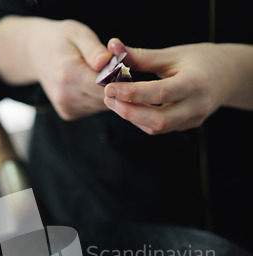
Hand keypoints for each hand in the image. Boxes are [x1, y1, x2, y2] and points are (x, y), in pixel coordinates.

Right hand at [0, 17, 111, 119]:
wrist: (36, 53)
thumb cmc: (61, 40)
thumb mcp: (78, 34)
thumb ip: (95, 50)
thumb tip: (108, 62)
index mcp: (68, 73)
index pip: (103, 85)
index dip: (118, 78)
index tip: (122, 67)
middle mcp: (65, 95)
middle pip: (104, 98)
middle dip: (114, 85)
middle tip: (114, 69)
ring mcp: (66, 107)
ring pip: (101, 106)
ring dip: (107, 93)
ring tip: (99, 75)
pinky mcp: (68, 114)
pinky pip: (93, 109)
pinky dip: (97, 99)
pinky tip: (89, 85)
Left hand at [104, 38, 252, 134]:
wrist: (226, 76)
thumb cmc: (198, 61)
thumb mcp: (172, 55)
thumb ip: (141, 56)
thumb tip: (112, 47)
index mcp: (195, 84)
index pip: (160, 93)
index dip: (133, 94)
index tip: (110, 88)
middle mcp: (195, 106)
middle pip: (158, 120)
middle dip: (129, 112)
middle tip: (108, 98)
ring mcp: (192, 120)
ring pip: (156, 128)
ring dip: (132, 117)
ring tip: (114, 102)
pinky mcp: (186, 127)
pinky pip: (159, 128)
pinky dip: (141, 120)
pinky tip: (129, 107)